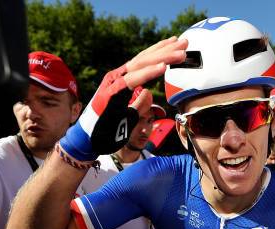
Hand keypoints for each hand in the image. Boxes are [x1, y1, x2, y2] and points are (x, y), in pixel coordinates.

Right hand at [59, 37, 186, 160]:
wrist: (89, 141)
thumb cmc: (107, 129)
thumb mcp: (130, 115)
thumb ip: (140, 104)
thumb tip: (149, 95)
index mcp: (122, 80)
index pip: (143, 61)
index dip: (160, 51)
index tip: (176, 44)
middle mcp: (117, 77)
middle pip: (144, 59)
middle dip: (166, 50)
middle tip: (185, 42)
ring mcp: (113, 84)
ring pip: (140, 65)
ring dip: (162, 58)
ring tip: (180, 53)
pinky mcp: (111, 93)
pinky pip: (132, 80)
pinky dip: (148, 73)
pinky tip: (162, 67)